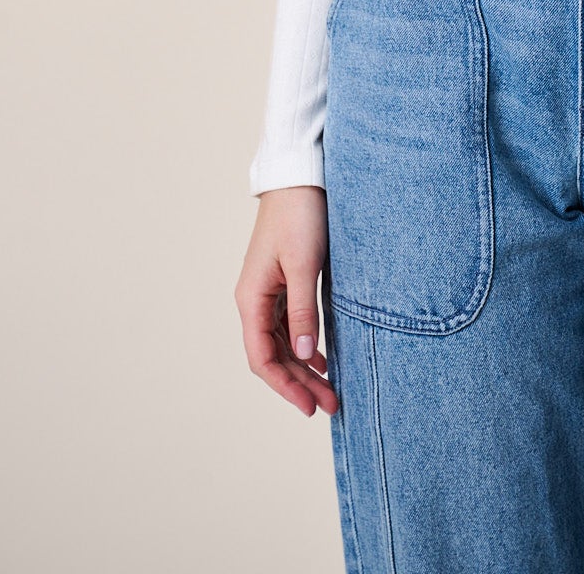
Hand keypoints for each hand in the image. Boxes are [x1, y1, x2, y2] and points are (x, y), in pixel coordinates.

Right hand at [235, 186, 338, 415]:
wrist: (299, 177)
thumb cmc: (300, 216)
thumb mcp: (304, 265)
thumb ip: (303, 311)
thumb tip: (304, 357)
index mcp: (251, 299)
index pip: (262, 358)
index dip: (285, 386)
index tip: (310, 407)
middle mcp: (255, 300)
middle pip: (274, 355)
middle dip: (300, 383)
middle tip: (331, 406)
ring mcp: (268, 292)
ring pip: (283, 343)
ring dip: (304, 368)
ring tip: (331, 391)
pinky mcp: (283, 283)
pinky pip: (290, 326)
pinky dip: (305, 346)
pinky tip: (323, 360)